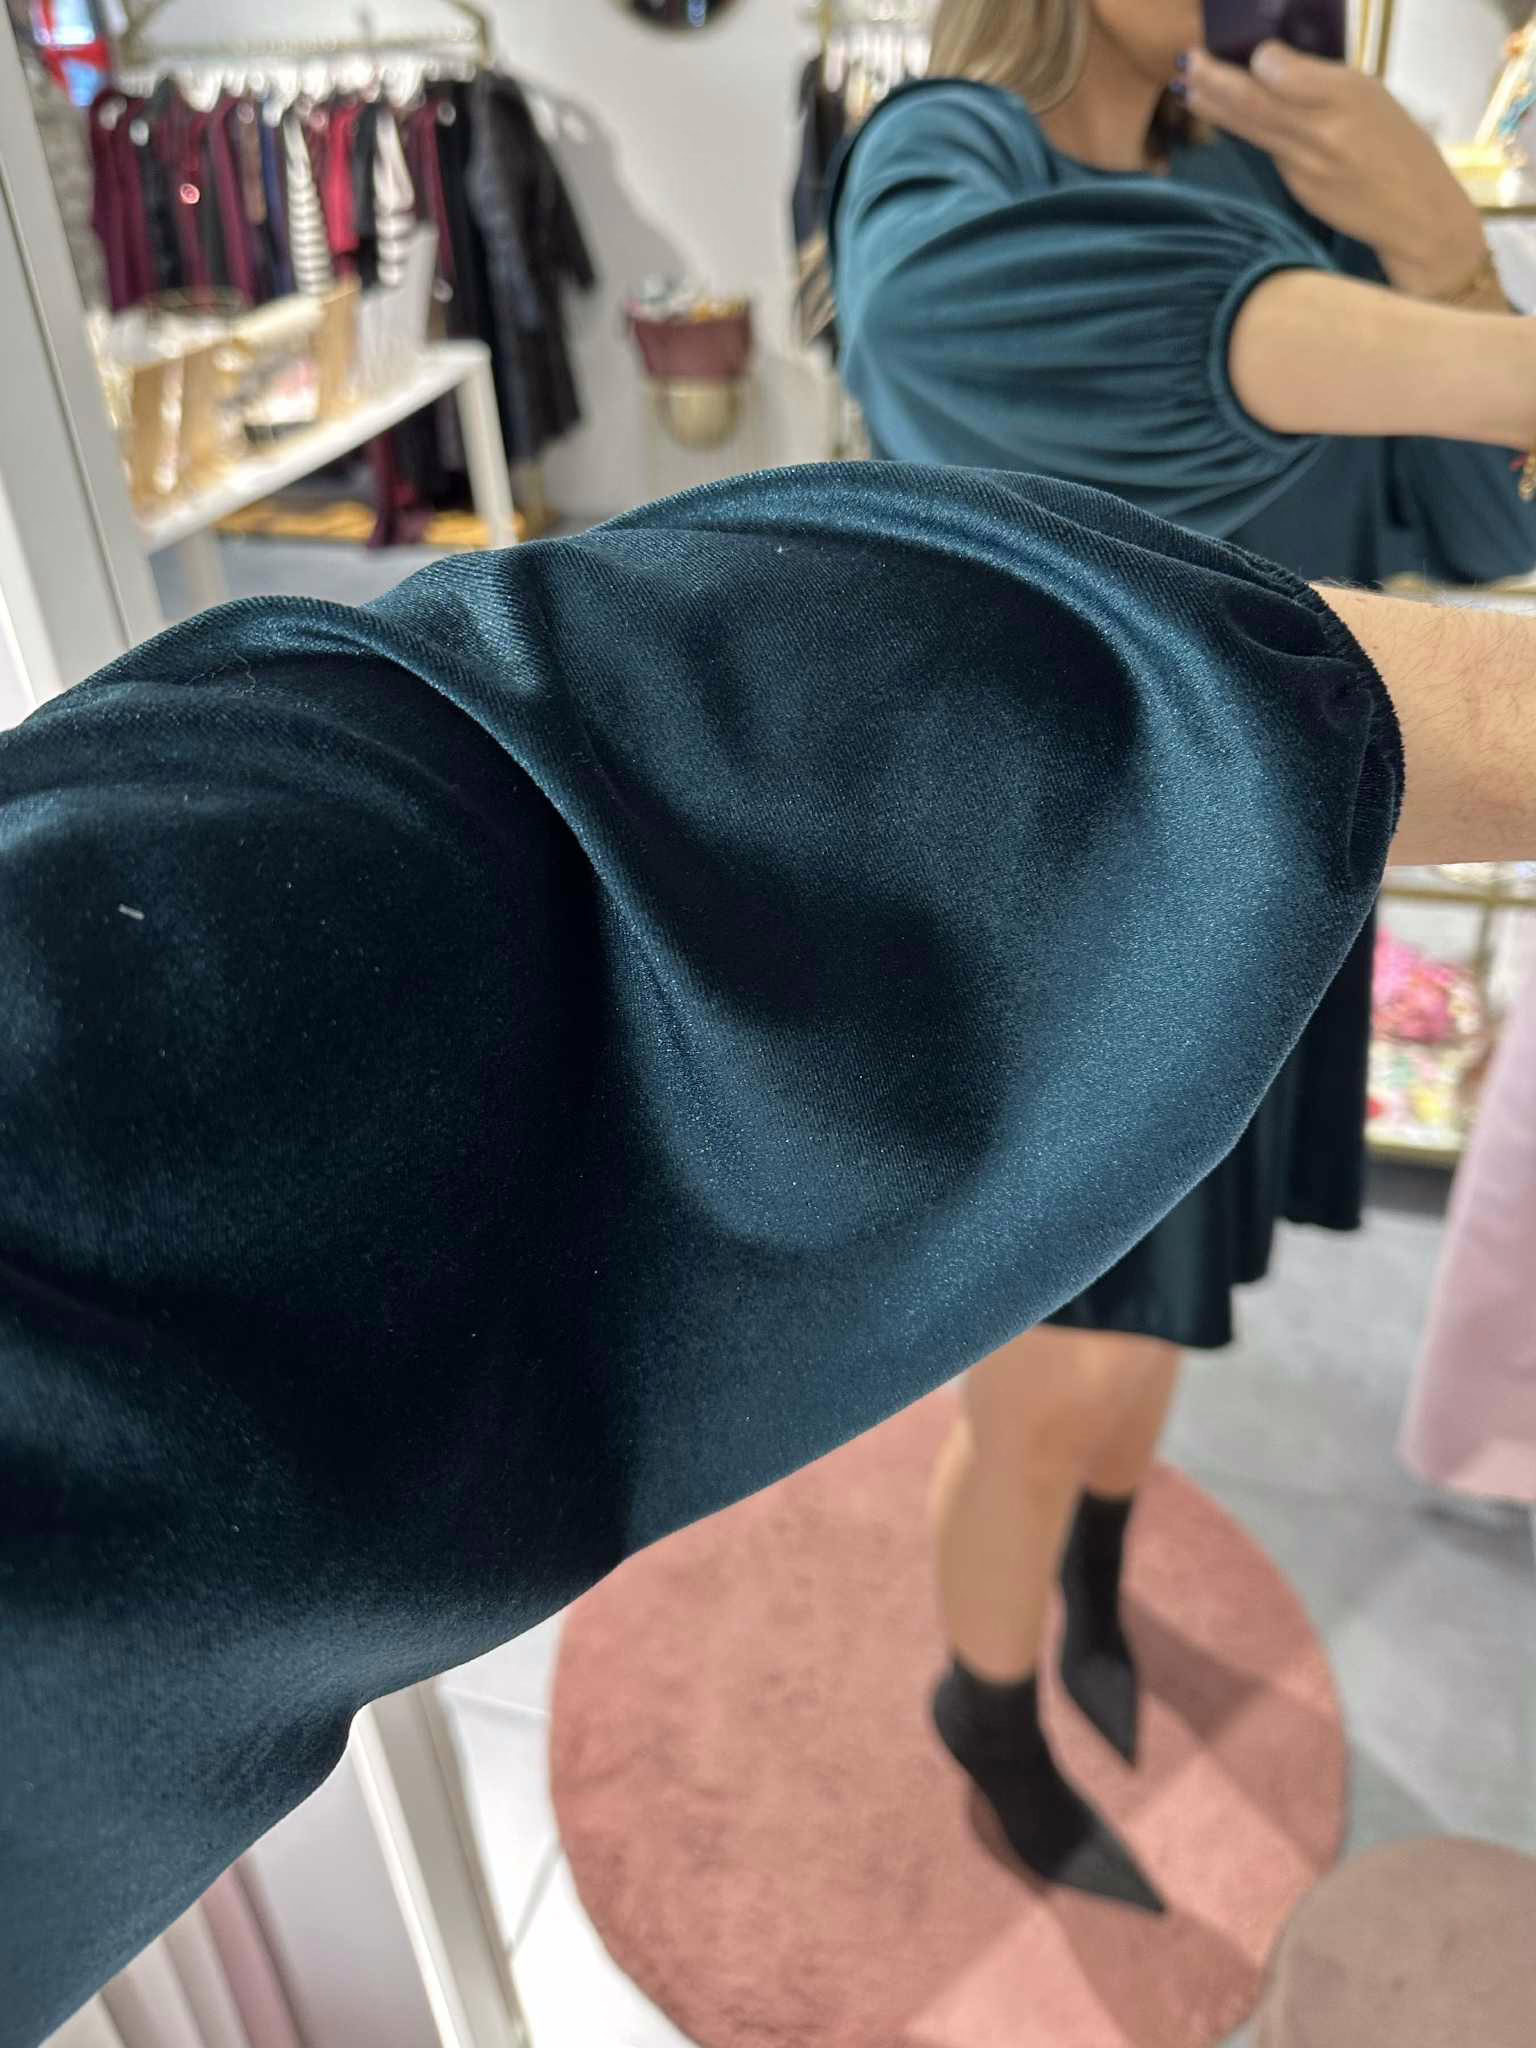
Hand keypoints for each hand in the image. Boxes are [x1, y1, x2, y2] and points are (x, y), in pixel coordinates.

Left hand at [1182, 41, 1488, 299]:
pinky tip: (1221, 116)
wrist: (1416, 212)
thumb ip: (1321, 83)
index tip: (1246, 50)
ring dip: (1213, 107)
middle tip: (1188, 61)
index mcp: (1350, 93)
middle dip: (1214, 80)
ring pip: (1250, 128)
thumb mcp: (1371, 97)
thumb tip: (1271, 63)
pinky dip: (1241, 130)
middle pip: (1254, 101)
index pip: (1284, 72)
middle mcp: (1324, 128)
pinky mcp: (1298, 188)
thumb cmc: (1396, 146)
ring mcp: (1306, 163)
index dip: (1259, 60)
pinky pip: (1266, 150)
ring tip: (1187, 87)